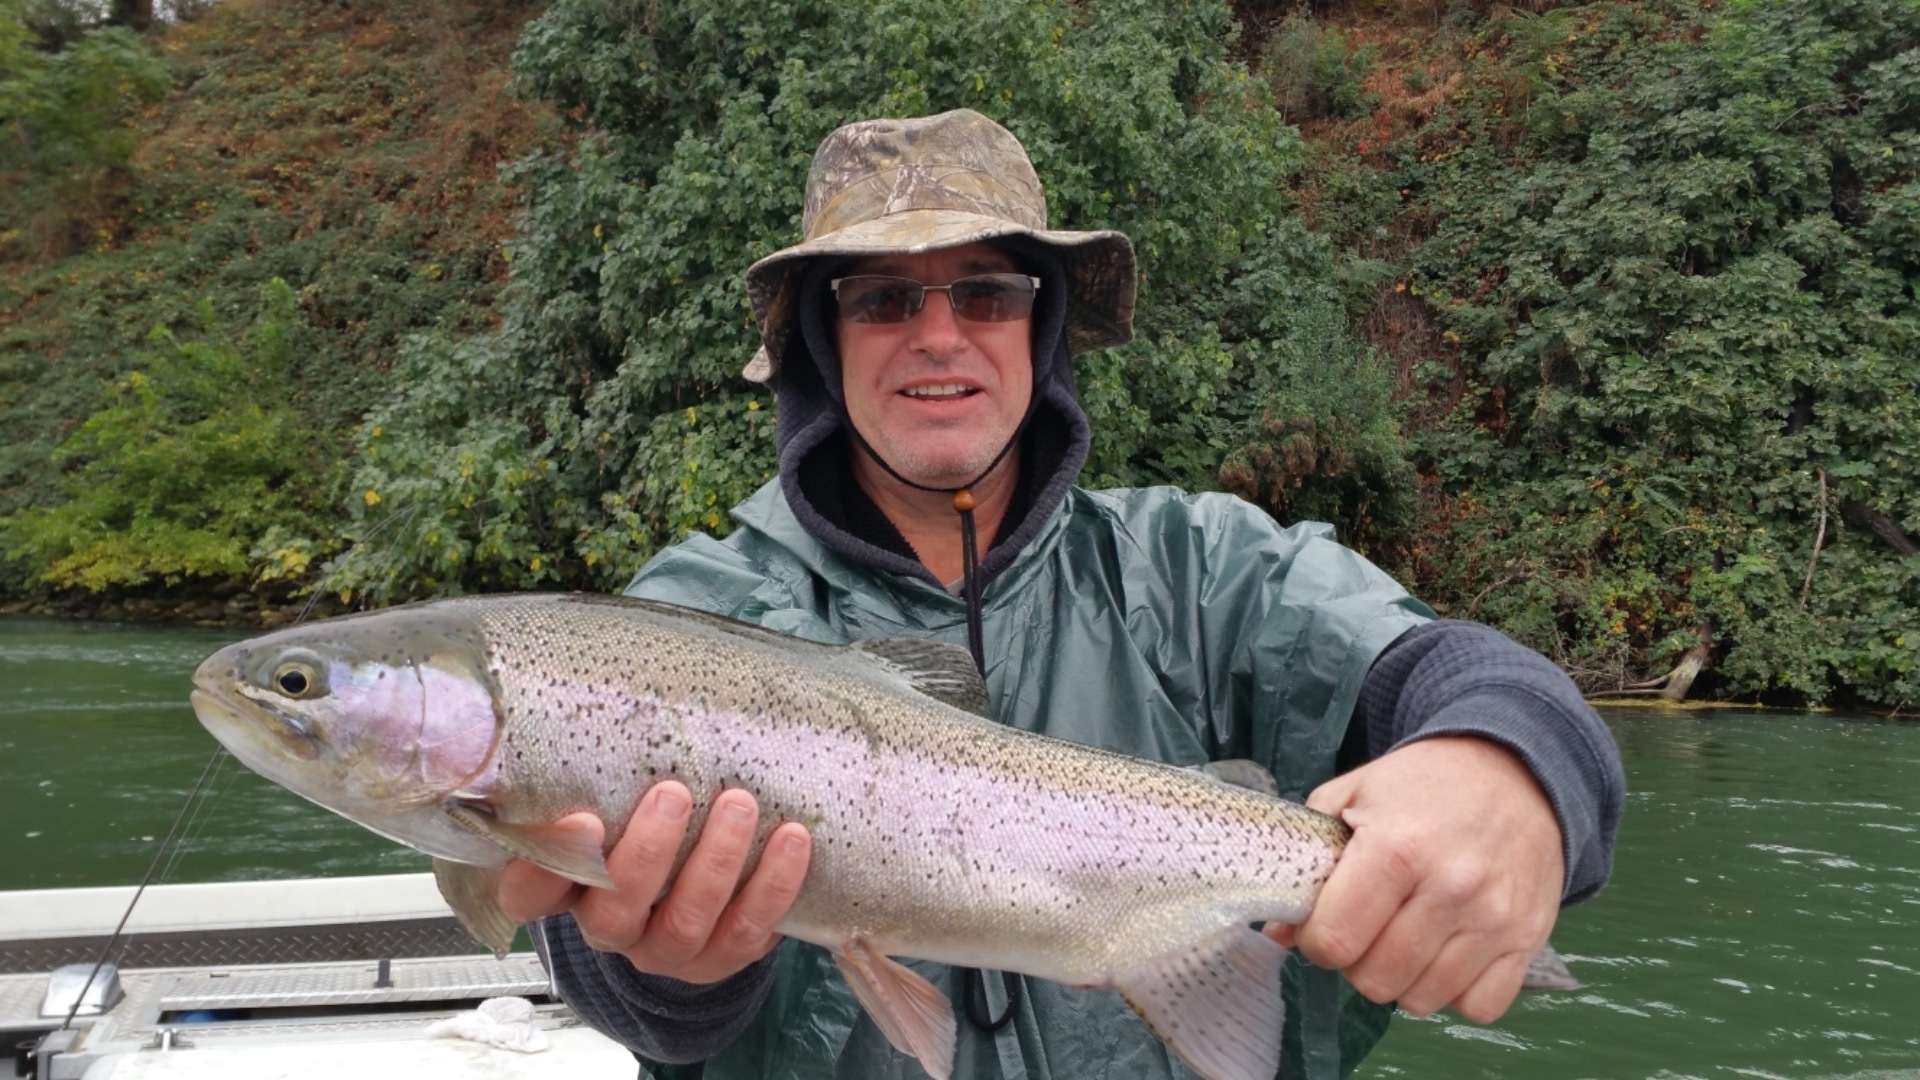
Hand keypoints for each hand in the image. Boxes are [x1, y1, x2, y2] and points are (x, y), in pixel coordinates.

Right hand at [498, 782, 812, 984]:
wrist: (702, 884)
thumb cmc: (647, 821)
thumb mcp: (613, 797)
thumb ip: (602, 770)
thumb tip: (621, 683)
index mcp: (567, 888)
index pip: (527, 894)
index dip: (546, 864)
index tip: (582, 817)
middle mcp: (610, 925)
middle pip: (613, 911)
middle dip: (647, 853)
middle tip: (673, 794)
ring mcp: (665, 948)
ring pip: (684, 922)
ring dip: (715, 861)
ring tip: (740, 805)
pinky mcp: (720, 957)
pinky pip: (746, 930)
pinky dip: (771, 885)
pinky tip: (791, 840)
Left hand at [1266, 736, 1563, 1022]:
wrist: (1516, 770)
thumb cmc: (1424, 783)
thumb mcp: (1353, 795)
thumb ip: (1309, 860)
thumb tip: (1281, 932)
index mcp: (1395, 848)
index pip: (1335, 940)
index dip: (1317, 942)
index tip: (1322, 926)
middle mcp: (1449, 887)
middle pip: (1376, 979)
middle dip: (1356, 963)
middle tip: (1365, 931)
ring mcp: (1494, 918)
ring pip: (1423, 1000)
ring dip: (1403, 979)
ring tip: (1405, 939)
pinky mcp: (1527, 938)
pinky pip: (1480, 1006)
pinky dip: (1456, 992)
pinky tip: (1446, 954)